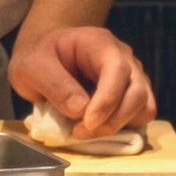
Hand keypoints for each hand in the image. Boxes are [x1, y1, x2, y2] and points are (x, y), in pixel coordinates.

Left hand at [10, 25, 154, 140]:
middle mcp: (123, 57)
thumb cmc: (39, 58)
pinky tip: (98, 128)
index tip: (87, 123)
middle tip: (81, 132)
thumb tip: (80, 110)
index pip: (117, 69)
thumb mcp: (32, 66)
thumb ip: (55, 84)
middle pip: (137, 91)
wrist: (45, 58)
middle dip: (112, 119)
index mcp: (99, 43)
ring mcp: (131, 76)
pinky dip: (124, 128)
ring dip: (119, 126)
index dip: (107, 99)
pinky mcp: (131, 96)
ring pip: (144, 106)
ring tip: (88, 131)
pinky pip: (141, 116)